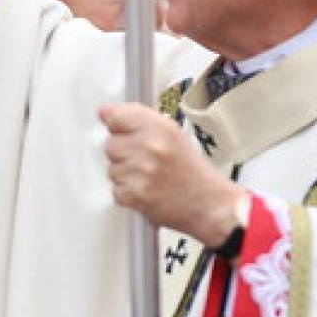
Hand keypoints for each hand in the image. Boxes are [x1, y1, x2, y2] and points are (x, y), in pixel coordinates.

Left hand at [99, 103, 247, 245]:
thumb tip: (105, 111)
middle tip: (147, 161)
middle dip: (124, 153)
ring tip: (149, 177)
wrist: (211, 204)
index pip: (116, 118)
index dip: (118, 127)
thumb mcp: (172, 135)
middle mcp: (149, 147)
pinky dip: (128, 193)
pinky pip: (116, 190)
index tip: (124, 132)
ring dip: (126, 174)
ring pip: (112, 169)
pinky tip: (147, 190)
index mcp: (160, 128)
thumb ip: (137, 120)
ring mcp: (140, 171)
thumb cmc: (194, 171)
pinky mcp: (133, 195)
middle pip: (110, 145)